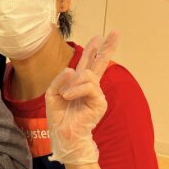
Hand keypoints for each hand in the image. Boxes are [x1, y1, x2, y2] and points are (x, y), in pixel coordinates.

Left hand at [45, 32, 118, 164]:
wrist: (64, 136)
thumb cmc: (59, 118)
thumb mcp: (52, 94)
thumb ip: (59, 80)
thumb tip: (71, 70)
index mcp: (78, 83)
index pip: (87, 63)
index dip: (92, 50)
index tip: (99, 37)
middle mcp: (89, 87)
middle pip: (100, 63)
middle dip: (107, 47)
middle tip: (115, 33)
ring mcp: (96, 94)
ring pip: (88, 75)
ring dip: (74, 83)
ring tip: (66, 95)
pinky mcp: (99, 102)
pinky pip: (88, 87)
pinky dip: (76, 90)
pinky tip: (69, 97)